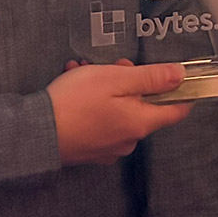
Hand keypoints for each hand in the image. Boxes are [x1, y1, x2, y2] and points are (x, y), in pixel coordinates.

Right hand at [47, 62, 191, 164]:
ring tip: (82, 71)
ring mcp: (109, 148)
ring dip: (106, 90)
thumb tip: (180, 76)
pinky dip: (93, 105)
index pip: (176, 111)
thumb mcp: (114, 79)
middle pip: (143, 107)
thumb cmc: (77, 101)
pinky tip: (73, 88)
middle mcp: (130, 140)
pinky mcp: (90, 150)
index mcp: (141, 123)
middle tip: (110, 65)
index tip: (176, 75)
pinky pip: (101, 123)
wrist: (36, 132)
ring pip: (119, 112)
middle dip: (130, 82)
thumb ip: (150, 78)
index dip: (181, 92)